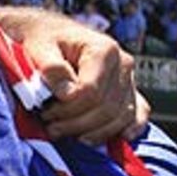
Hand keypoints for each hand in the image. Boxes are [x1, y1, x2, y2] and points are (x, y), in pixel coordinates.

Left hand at [12, 14, 146, 143]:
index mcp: (104, 49)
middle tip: (50, 126)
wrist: (52, 36)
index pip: (91, 92)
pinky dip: (125, 130)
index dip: (67, 109)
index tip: (44, 112)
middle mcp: (123, 63)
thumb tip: (67, 93)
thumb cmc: (44, 41)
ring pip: (120, 118)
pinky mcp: (130, 93)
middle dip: (76, 124)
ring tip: (64, 131)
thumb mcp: (39, 47)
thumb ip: (51, 68)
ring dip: (92, 133)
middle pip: (107, 108)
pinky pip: (138, 116)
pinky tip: (112, 140)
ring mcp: (129, 79)